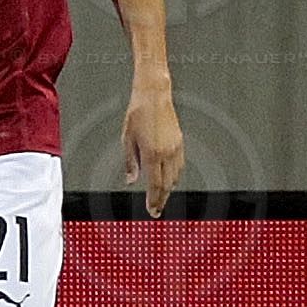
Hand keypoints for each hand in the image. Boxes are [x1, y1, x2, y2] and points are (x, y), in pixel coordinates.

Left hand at [123, 81, 182, 216]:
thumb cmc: (138, 114)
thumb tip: (131, 180)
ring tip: (161, 198)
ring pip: (175, 177)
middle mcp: (167, 153)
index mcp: (152, 154)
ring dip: (168, 189)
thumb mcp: (126, 139)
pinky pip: (180, 166)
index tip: (152, 210)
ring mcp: (176, 148)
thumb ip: (130, 162)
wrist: (154, 96)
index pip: (154, 184)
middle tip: (156, 210)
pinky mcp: (180, 143)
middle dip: (161, 199)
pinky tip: (169, 180)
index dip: (153, 200)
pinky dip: (175, 177)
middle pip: (167, 184)